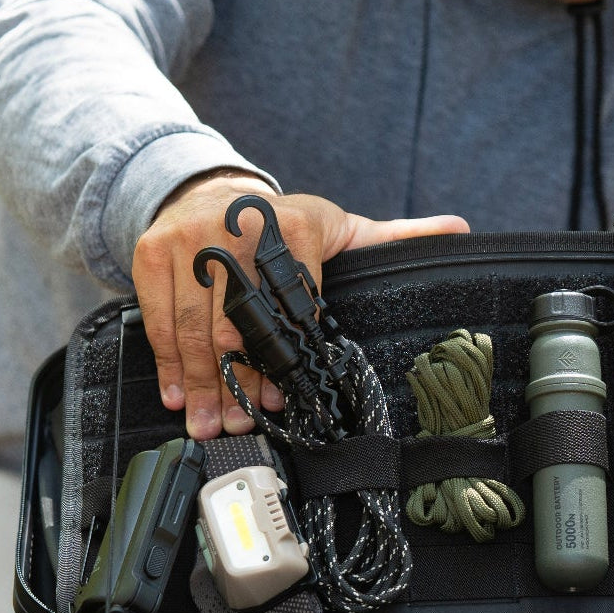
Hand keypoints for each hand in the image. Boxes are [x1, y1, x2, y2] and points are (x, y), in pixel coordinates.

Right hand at [132, 171, 469, 437]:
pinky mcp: (153, 252)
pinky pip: (157, 316)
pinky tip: (177, 396)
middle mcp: (234, 230)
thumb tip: (460, 232)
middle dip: (237, 379)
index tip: (281, 395)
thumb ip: (398, 237)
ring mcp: (189, 241)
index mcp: (290, 226)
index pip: (289, 300)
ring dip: (201, 383)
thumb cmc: (287, 222)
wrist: (212, 187)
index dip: (284, 353)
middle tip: (241, 424)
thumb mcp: (344, 227)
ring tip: (209, 425)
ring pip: (194, 325)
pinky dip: (167, 361)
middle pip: (238, 321)